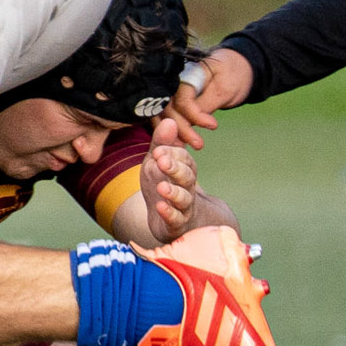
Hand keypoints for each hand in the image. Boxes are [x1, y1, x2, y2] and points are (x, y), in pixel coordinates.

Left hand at [140, 118, 200, 242]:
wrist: (177, 221)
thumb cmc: (165, 186)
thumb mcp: (158, 164)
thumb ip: (161, 144)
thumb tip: (169, 120)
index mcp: (184, 170)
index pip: (183, 159)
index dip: (172, 154)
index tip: (158, 150)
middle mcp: (187, 187)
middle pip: (186, 176)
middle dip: (175, 168)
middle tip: (161, 161)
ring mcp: (184, 207)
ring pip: (184, 199)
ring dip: (173, 192)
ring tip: (162, 187)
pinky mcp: (177, 225)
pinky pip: (176, 219)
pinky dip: (169, 213)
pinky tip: (160, 207)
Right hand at [166, 48, 251, 149]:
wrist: (235, 68)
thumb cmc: (231, 74)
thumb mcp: (224, 89)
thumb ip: (206, 104)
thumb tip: (190, 123)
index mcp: (186, 72)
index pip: (182, 98)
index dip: (195, 115)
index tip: (213, 126)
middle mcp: (172, 81)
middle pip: (168, 108)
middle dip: (182, 129)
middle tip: (199, 144)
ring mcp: (170, 91)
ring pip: (163, 115)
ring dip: (174, 133)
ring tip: (188, 147)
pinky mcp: (173, 102)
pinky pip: (166, 117)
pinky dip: (173, 130)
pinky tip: (181, 142)